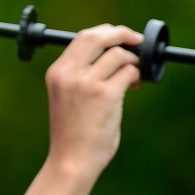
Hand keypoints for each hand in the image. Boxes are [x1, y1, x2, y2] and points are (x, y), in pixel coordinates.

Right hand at [45, 24, 142, 184]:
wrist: (71, 161)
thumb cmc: (72, 134)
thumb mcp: (67, 97)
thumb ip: (81, 74)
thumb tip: (113, 52)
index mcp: (56, 73)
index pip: (83, 37)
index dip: (106, 32)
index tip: (120, 37)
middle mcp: (68, 74)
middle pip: (99, 36)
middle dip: (123, 34)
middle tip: (137, 42)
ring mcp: (86, 84)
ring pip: (119, 54)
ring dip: (133, 61)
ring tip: (134, 76)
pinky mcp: (105, 95)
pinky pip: (129, 72)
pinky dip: (137, 76)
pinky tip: (135, 87)